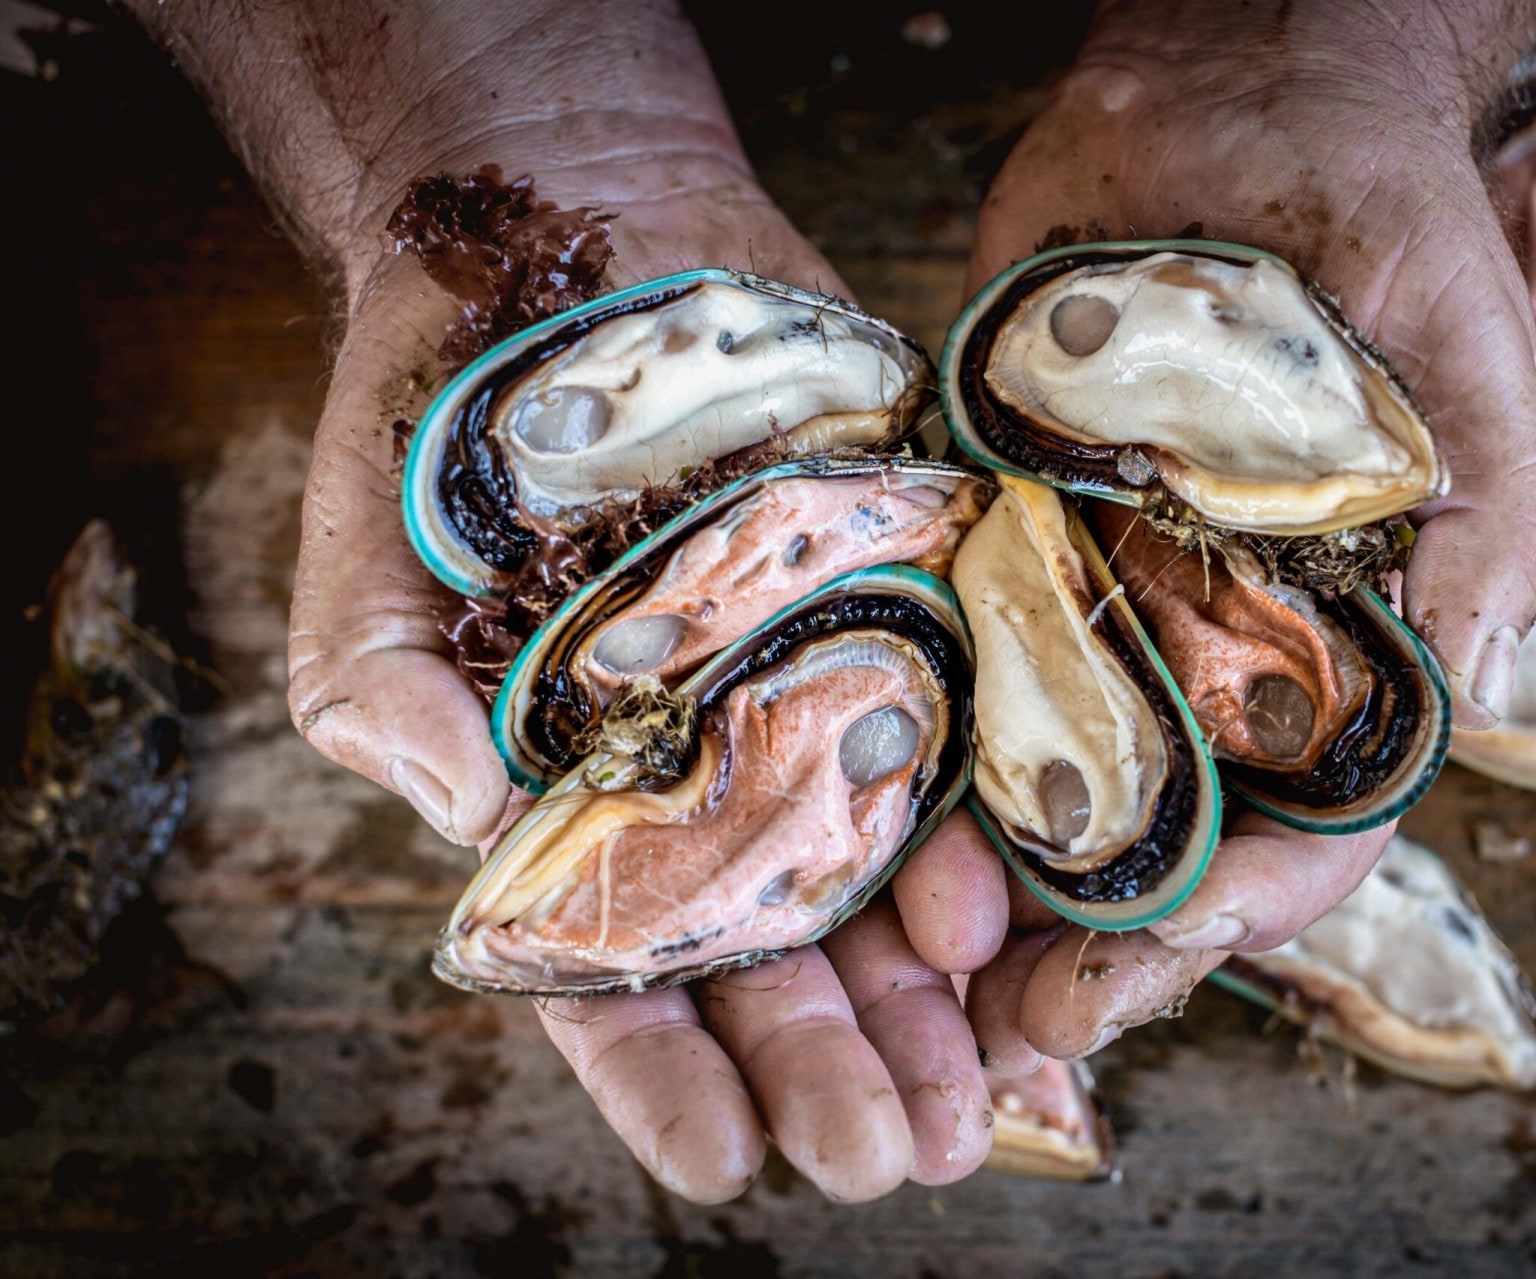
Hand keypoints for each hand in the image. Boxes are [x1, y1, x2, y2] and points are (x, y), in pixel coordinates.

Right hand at [133, 0, 1000, 1201]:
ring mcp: (812, 696)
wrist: (578, 236)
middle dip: (830, 1063)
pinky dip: (968, 826)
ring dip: (924, 998)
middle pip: (774, 953)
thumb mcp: (366, 569)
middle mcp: (709, 772)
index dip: (665, 1077)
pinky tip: (989, 912)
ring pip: (876, 880)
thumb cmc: (441, 430)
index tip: (725, 1163)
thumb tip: (471, 811)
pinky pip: (948, 738)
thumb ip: (381, 702)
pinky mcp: (902, 606)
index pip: (617, 973)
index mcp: (576, 801)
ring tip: (968, 1098)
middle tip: (888, 1156)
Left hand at [944, 0, 1535, 1063]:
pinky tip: (853, 806)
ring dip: (976, 879)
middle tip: (1003, 1030)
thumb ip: (1481, 542)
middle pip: (1153, 836)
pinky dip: (903, 734)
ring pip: (1033, 778)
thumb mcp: (1472, 375)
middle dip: (1086, 944)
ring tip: (911, 958)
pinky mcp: (992, 525)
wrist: (1239, 95)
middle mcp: (1209, 645)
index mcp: (1334, 646)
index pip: (1301, 827)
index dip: (1228, 915)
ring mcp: (1094, 592)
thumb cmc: (1389, 224)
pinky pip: (941, 647)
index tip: (1142, 969)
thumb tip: (1455, 706)